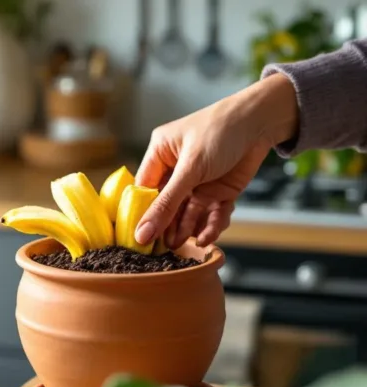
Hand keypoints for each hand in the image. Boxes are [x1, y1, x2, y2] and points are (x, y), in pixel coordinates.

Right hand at [134, 74, 298, 248]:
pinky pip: (211, 213)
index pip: (144, 190)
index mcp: (161, 155)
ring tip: (186, 243)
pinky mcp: (219, 190)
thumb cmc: (220, 131)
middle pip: (166, 206)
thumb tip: (141, 233)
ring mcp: (198, 182)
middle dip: (167, 226)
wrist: (263, 122)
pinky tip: (207, 236)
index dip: (142, 214)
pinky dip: (210, 225)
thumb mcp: (190, 169)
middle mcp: (177, 170)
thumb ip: (166, 204)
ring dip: (188, 228)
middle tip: (164, 247)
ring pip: (188, 213)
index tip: (139, 239)